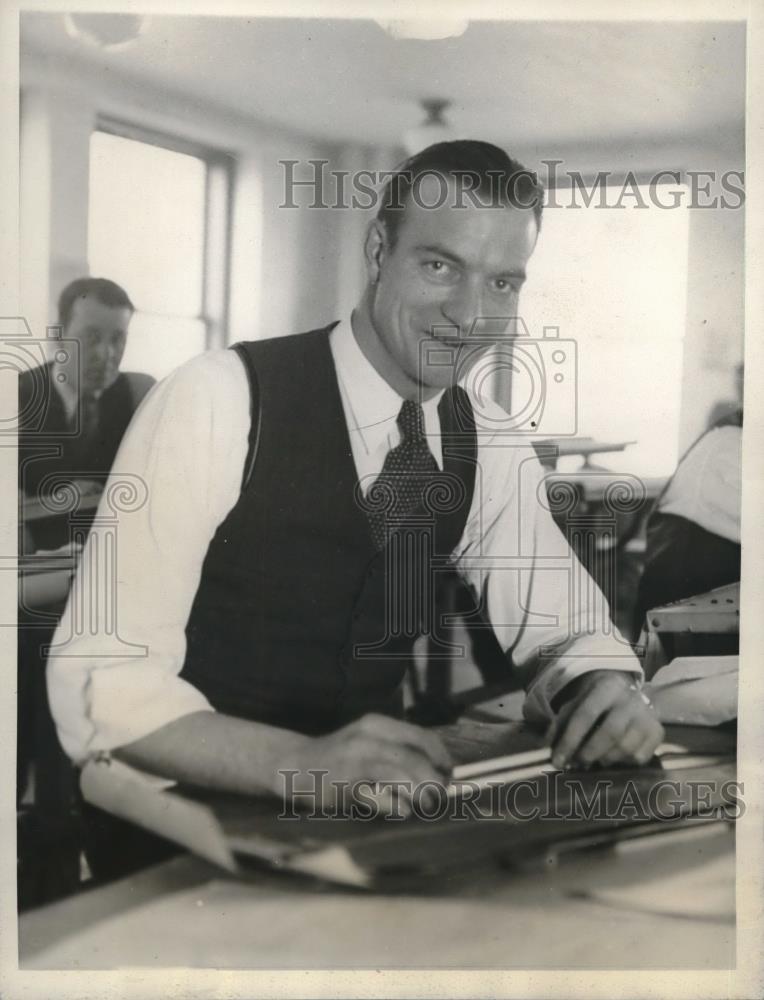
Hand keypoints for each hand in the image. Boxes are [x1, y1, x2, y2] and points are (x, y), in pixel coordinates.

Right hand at [285, 713, 451, 816]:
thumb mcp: (366, 742)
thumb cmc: (337, 759)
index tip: (448, 774)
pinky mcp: (347, 782)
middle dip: (434, 779)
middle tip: (440, 796)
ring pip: (403, 772)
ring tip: (427, 804)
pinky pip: (383, 794)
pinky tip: (402, 810)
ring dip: (422, 791)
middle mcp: (368, 736)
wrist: (293, 765)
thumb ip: (395, 751)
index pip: (421, 736)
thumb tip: (435, 772)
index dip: (441, 757)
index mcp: (377, 724)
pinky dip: (398, 805)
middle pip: (415, 756)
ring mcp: (357, 757)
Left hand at [547, 671, 663, 769]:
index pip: (586, 715)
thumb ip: (559, 726)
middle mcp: (630, 699)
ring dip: (605, 760)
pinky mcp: (658, 732)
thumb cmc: (594, 704)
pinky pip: (640, 758)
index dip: (569, 740)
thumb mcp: (574, 706)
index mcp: (606, 687)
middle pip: (610, 732)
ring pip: (626, 748)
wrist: (625, 694)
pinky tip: (612, 758)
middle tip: (577, 764)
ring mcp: (647, 716)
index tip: (557, 761)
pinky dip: (622, 763)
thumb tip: (546, 750)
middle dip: (589, 753)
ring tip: (594, 761)